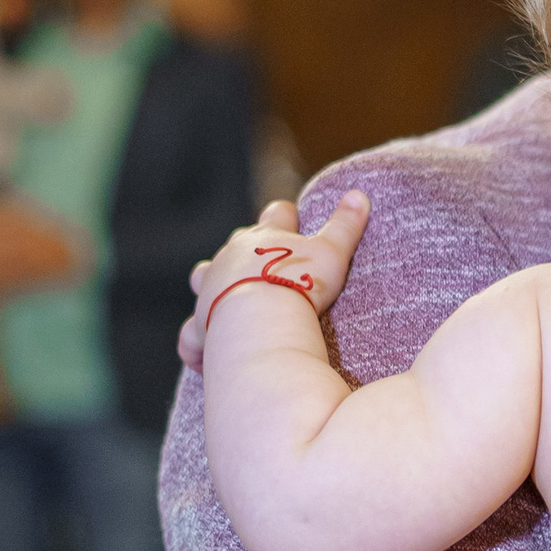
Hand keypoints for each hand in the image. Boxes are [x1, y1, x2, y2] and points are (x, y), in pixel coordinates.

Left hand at [181, 192, 365, 365]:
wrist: (261, 319)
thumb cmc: (299, 282)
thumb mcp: (332, 251)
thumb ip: (345, 224)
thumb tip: (359, 194)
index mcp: (262, 237)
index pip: (276, 215)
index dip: (285, 216)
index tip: (293, 217)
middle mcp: (230, 257)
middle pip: (237, 243)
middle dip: (248, 249)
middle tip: (264, 263)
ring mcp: (210, 289)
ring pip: (203, 277)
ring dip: (211, 282)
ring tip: (223, 294)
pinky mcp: (200, 325)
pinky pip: (192, 335)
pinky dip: (196, 344)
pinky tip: (201, 356)